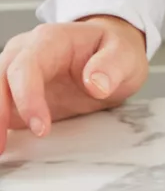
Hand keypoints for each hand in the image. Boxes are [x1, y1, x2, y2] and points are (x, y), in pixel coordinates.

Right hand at [0, 16, 147, 153]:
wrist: (109, 53)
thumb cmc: (114, 51)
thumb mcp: (125, 55)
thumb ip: (112, 66)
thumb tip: (95, 84)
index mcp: (50, 40)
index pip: (26, 67)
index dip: (27, 98)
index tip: (41, 128)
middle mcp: (25, 52)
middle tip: (2, 148)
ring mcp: (15, 72)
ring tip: (0, 151)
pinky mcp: (13, 92)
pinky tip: (2, 144)